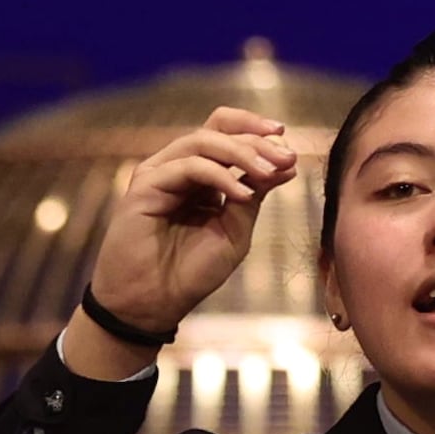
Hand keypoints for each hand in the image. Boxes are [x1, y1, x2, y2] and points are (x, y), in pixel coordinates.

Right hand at [74, 108, 297, 353]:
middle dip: (256, 141)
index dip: (258, 134)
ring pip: (203, 140)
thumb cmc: (189, 274)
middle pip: (217, 129)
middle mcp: (177, 169)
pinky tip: (241, 193)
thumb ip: (254, 196)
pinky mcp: (145, 185)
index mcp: (200, 177)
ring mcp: (159, 174)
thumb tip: (287, 164)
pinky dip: (220, 175)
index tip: (290, 150)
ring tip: (268, 172)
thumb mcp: (235, 231)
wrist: (153, 304)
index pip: (228, 135)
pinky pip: (188, 166)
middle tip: (286, 157)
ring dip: (242, 152)